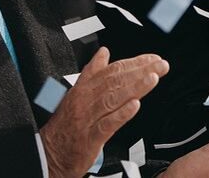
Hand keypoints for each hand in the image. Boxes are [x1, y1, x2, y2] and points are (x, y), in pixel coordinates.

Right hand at [40, 47, 168, 177]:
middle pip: (115, 81)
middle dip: (140, 71)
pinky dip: (121, 114)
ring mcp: (87, 119)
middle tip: (160, 65)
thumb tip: (103, 52)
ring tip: (153, 78)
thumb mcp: (76, 93)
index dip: (134, 63)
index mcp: (84, 88)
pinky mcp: (89, 139)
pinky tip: (135, 106)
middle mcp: (85, 100)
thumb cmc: (65, 125)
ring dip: (136, 87)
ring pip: (113, 98)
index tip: (152, 58)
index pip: (112, 70)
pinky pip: (106, 124)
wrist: (48, 154)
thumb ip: (92, 72)